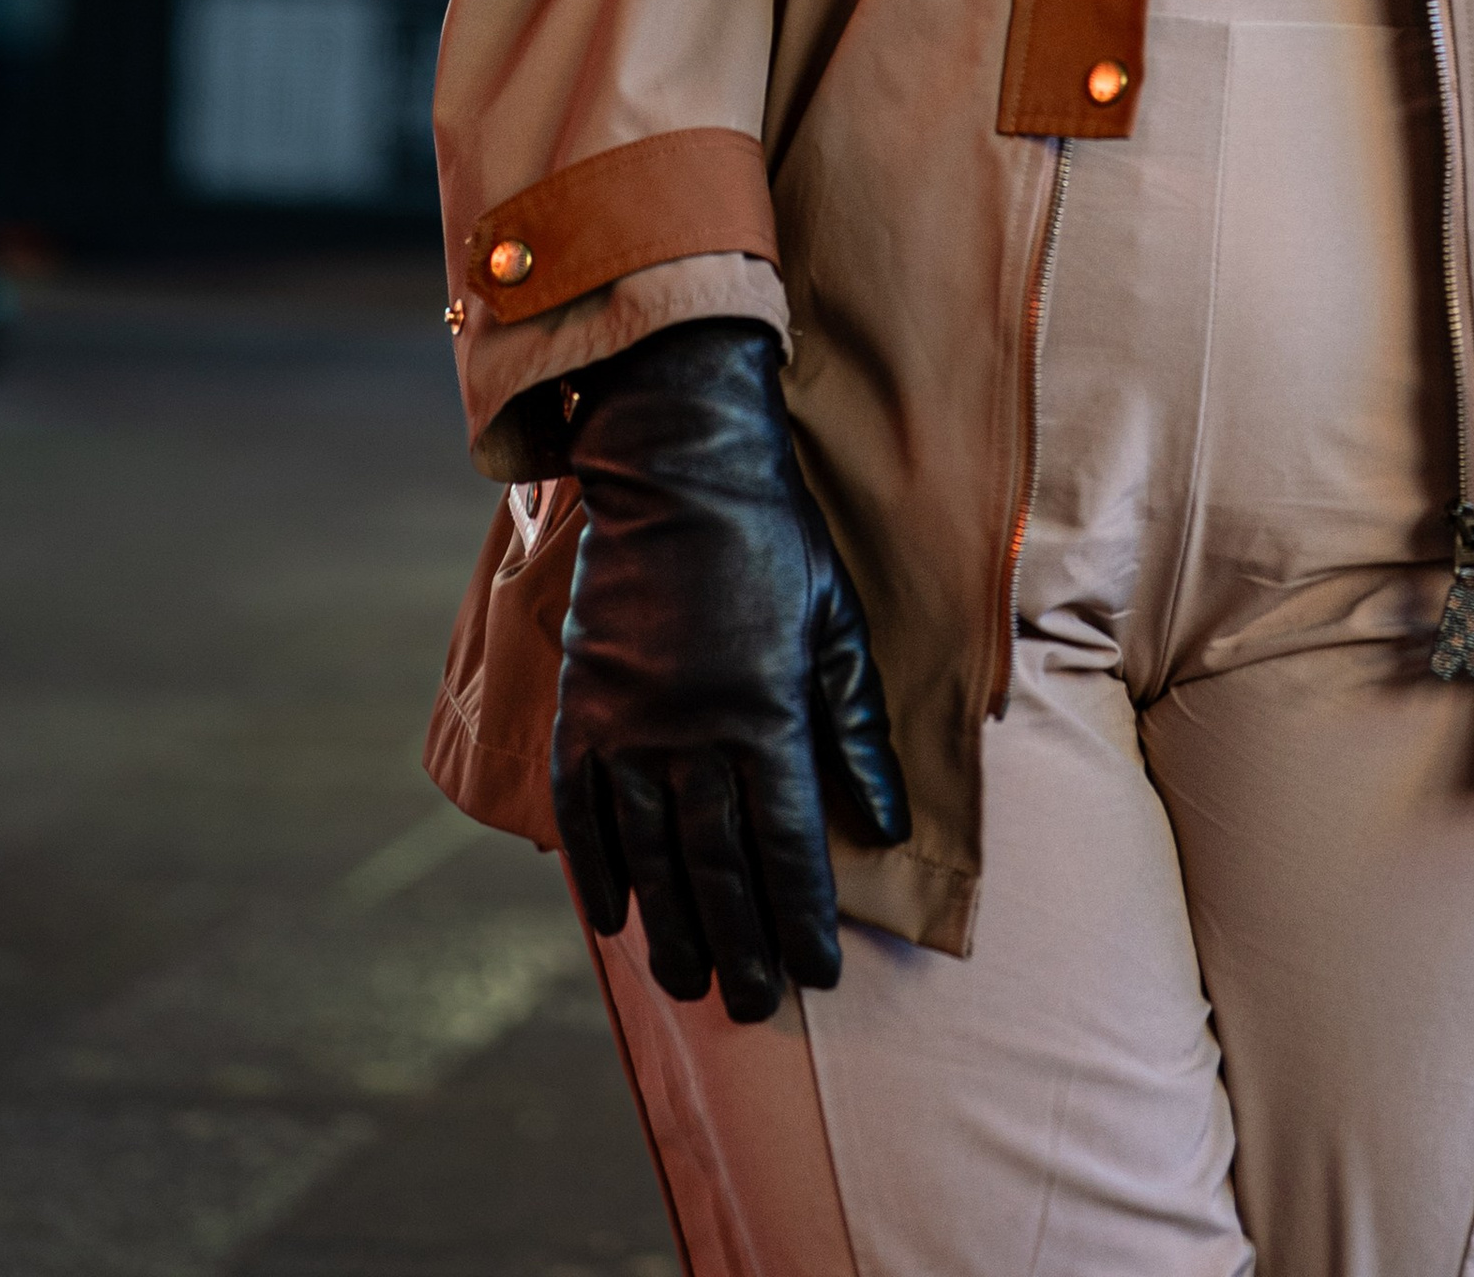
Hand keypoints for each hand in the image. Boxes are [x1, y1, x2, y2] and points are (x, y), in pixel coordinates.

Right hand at [551, 320, 908, 1019]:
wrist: (679, 468)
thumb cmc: (775, 539)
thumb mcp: (838, 622)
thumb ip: (859, 727)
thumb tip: (889, 822)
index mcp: (768, 713)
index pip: (789, 844)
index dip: (803, 916)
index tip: (819, 973)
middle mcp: (694, 733)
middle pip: (717, 867)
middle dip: (741, 945)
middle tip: (753, 1006)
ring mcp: (631, 724)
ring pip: (651, 854)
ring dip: (672, 927)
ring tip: (691, 983)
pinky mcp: (584, 707)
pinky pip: (584, 810)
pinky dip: (596, 869)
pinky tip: (612, 919)